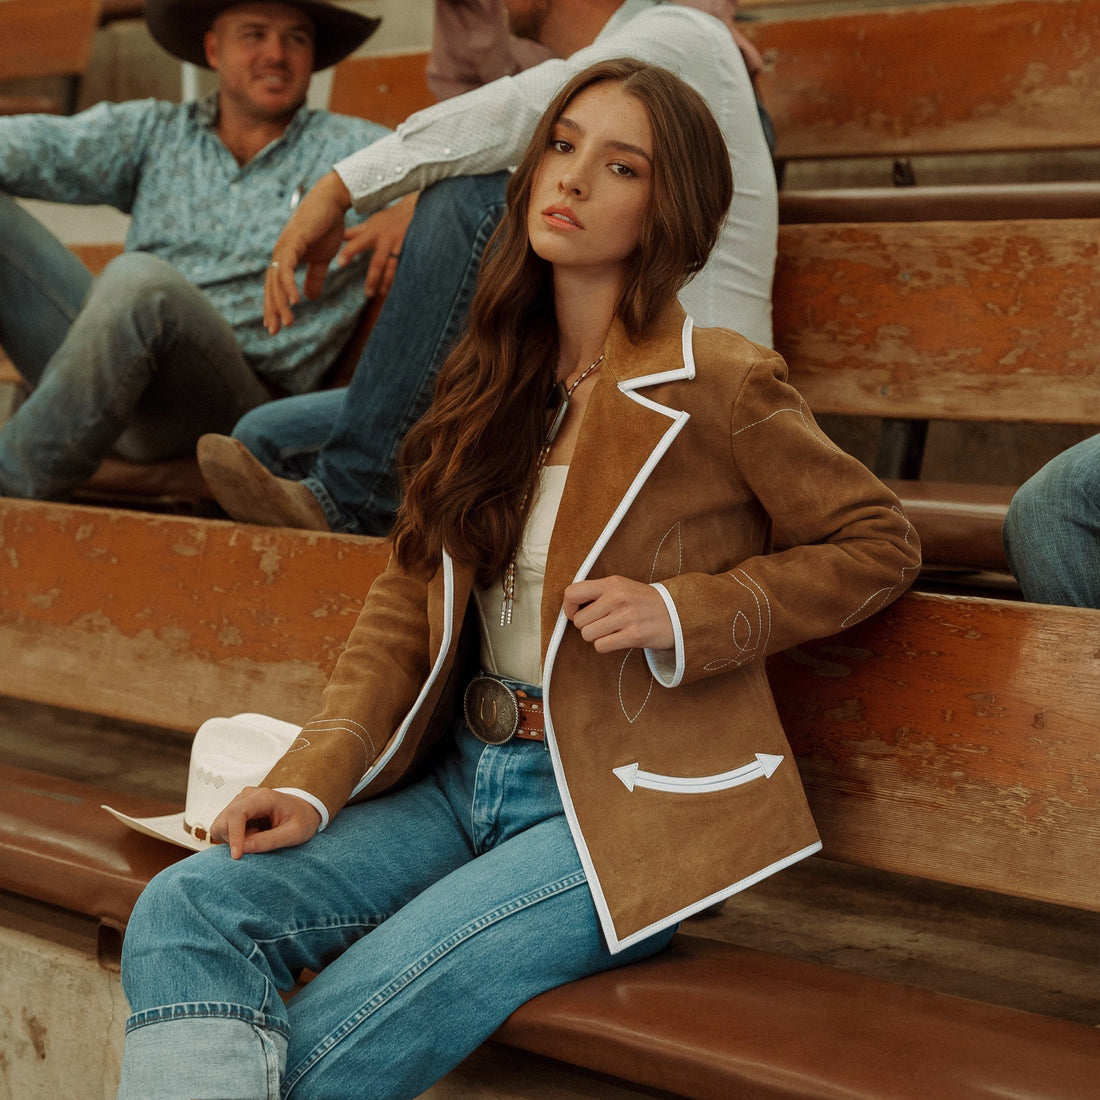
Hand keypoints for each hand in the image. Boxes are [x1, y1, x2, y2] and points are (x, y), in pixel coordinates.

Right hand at [211, 786, 321, 858]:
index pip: (237, 813)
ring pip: (220, 825)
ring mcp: (240, 802)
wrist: (305, 810)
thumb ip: (270, 841)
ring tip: (258, 835)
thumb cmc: (302, 819)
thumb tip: (243, 848)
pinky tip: (252, 834)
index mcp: (264, 797)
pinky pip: (224, 828)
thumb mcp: (294, 833)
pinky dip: (234, 837)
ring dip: (234, 838)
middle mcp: (247, 796)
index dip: (234, 835)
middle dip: (234, 838)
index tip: (237, 855)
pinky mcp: (236, 810)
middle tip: (257, 842)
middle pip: (224, 820)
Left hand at [264, 171, 353, 335]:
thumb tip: (309, 297)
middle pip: (272, 287)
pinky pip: (287, 269)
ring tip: (288, 322)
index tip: (275, 325)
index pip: (276, 287)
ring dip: (281, 303)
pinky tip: (295, 301)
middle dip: (272, 309)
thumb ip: (315, 277)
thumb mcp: (323, 259)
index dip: (275, 306)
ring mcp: (283, 247)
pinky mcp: (292, 242)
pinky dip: (289, 285)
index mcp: (286, 258)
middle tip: (274, 331)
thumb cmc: (328, 226)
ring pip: (277, 281)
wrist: (333, 202)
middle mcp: (280, 254)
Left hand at [338, 192, 417, 300]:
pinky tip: (399, 289)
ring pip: (394, 268)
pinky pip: (407, 268)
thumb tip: (338, 236)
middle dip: (373, 278)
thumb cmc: (389, 219)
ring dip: (388, 282)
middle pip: (378, 262)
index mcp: (373, 234)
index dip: (349, 253)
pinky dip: (403, 279)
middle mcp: (386, 241)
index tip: (340, 264)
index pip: (357, 244)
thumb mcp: (371, 224)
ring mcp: (400, 247)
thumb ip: (355, 233)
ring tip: (382, 293)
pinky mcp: (412, 251)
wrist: (415, 210)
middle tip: (368, 293)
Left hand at [563, 576, 673, 653]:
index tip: (577, 612)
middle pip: (578, 621)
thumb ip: (597, 592)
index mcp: (611, 583)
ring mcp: (625, 617)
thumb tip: (569, 607)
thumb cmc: (643, 602)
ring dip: (596, 637)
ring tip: (612, 630)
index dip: (569, 607)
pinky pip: (601, 646)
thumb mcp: (621, 587)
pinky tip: (618, 638)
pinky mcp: (633, 635)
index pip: (572, 593)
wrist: (677, 612)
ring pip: (587, 635)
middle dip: (587, 625)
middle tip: (603, 623)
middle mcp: (617, 598)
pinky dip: (606, 646)